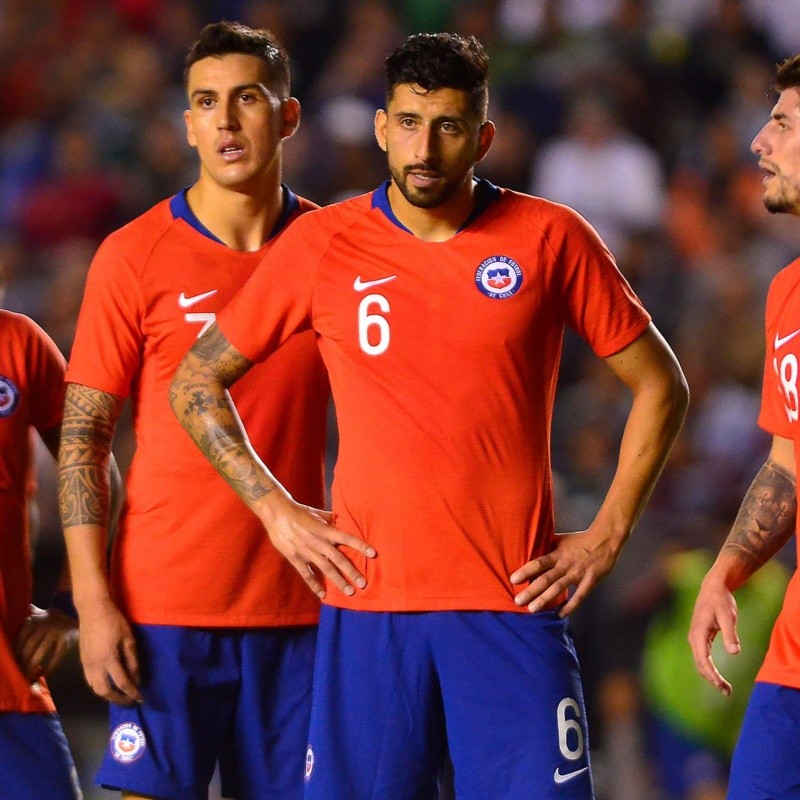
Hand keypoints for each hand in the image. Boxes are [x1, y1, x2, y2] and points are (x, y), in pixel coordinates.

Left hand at [15, 606, 77, 679]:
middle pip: (29, 646)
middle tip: (20, 672)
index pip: (21, 637)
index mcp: (36, 619)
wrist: (82, 620)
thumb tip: (23, 618)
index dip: (16, 651)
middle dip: (23, 661)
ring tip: (28, 676)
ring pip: (40, 652)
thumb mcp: (43, 615)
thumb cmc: (56, 621)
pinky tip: (44, 674)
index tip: (14, 661)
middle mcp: (45, 624)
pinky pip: (55, 657)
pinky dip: (49, 667)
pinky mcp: (66, 641)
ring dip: (33, 666)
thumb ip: (32, 617)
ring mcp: (56, 632)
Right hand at [75, 597, 142, 704]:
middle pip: (105, 691)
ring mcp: (86, 664)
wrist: (92, 610)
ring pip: (94, 688)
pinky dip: (99, 687)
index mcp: (108, 660)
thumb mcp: (129, 639)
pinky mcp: (82, 661)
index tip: (140, 699)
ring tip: (119, 696)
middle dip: (118, 699)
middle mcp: (95, 666)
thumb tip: (137, 678)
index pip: (122, 683)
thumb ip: (132, 660)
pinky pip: (89, 680)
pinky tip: (107, 684)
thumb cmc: (114, 621)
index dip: (132, 693)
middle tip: (129, 701)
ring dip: (107, 695)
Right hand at [262, 498, 375, 598]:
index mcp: (326, 530)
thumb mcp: (318, 513)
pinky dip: (315, 585)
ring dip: (338, 581)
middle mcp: (319, 542)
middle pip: (339, 559)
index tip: (373, 553)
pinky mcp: (296, 558)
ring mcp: (307, 551)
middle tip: (363, 583)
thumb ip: (331, 519)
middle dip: (352, 571)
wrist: (277, 513)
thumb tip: (343, 519)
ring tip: (350, 591)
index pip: (347, 538)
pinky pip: (307, 574)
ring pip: (326, 569)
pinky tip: (323, 595)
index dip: (360, 545)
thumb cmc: (300, 512)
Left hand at [510, 528, 621, 615]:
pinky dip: (570, 606)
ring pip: (558, 588)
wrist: (604, 540)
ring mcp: (577, 574)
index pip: (539, 563)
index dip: (526, 570)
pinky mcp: (590, 581)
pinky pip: (579, 596)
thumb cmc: (580, 541)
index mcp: (558, 554)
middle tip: (517, 601)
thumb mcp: (561, 541)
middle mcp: (565, 565)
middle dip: (531, 591)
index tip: (513, 579)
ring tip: (532, 609)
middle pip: (545, 579)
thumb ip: (548, 548)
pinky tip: (560, 615)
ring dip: (545, 599)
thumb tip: (531, 549)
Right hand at [688, 574, 739, 696]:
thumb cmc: (721, 601)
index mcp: (698, 633)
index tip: (722, 686)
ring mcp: (696, 638)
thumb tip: (734, 653)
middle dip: (712, 679)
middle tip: (728, 693)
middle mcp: (694, 638)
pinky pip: (703, 657)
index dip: (712, 675)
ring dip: (711, 676)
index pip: (702, 660)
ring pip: (700, 662)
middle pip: (700, 664)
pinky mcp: (701, 637)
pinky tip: (718, 675)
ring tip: (725, 688)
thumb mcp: (728, 616)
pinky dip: (710, 668)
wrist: (713, 588)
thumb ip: (730, 634)